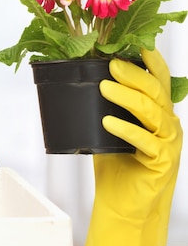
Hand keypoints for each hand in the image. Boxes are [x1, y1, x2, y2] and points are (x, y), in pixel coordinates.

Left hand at [84, 48, 182, 245]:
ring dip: (127, 97)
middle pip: (155, 91)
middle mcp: (167, 123)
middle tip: (111, 64)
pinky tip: (108, 122)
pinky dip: (127, 129)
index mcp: (157, 111)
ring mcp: (167, 142)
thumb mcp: (107, 125)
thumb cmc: (115, 162)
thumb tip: (77, 76)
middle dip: (134, 74)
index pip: (158, 80)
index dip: (152, 61)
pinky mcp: (162, 162)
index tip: (139, 43)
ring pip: (153, 112)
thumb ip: (102, 103)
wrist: (122, 202)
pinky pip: (147, 141)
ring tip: (104, 88)